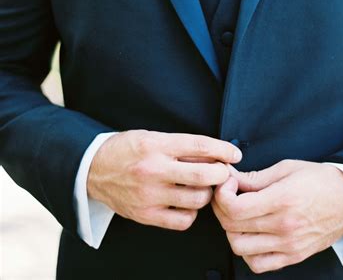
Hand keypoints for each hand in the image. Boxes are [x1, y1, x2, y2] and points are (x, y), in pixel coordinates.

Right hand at [87, 130, 241, 229]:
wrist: (92, 169)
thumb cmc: (127, 149)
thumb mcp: (152, 137)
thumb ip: (181, 146)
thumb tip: (214, 153)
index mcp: (156, 145)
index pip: (199, 145)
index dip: (223, 150)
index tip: (235, 154)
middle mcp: (153, 170)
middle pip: (203, 175)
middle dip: (221, 174)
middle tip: (223, 172)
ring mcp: (149, 195)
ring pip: (197, 199)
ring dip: (207, 193)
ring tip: (203, 187)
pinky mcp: (145, 216)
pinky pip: (182, 220)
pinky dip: (191, 213)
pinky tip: (187, 203)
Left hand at [211, 159, 342, 273]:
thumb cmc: (321, 180)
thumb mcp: (287, 168)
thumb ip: (256, 177)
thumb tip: (230, 178)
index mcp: (282, 200)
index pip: (235, 208)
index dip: (222, 194)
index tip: (227, 183)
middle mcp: (284, 226)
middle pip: (232, 226)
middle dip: (221, 208)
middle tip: (228, 195)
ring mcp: (288, 245)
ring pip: (240, 248)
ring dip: (231, 230)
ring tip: (239, 215)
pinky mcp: (293, 256)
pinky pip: (258, 264)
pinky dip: (247, 252)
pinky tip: (251, 234)